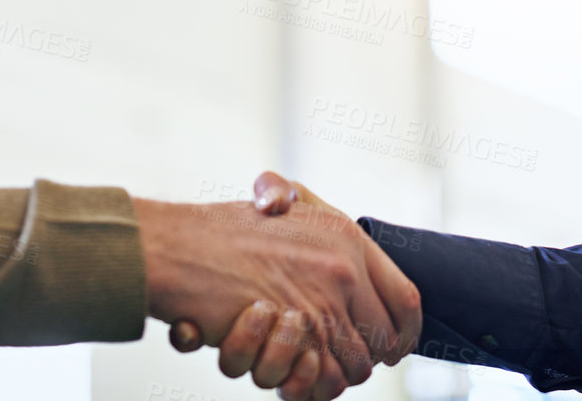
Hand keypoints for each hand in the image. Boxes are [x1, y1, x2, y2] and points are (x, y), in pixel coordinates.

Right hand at [164, 172, 420, 399]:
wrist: (174, 248)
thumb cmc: (219, 229)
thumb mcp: (277, 199)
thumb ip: (309, 208)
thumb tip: (333, 241)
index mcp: (346, 237)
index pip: (406, 298)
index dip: (407, 331)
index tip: (397, 346)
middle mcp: (342, 268)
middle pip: (382, 340)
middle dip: (365, 359)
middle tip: (341, 362)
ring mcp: (319, 302)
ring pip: (353, 365)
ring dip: (333, 375)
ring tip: (308, 367)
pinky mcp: (292, 333)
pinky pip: (321, 377)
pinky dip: (310, 384)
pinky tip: (293, 373)